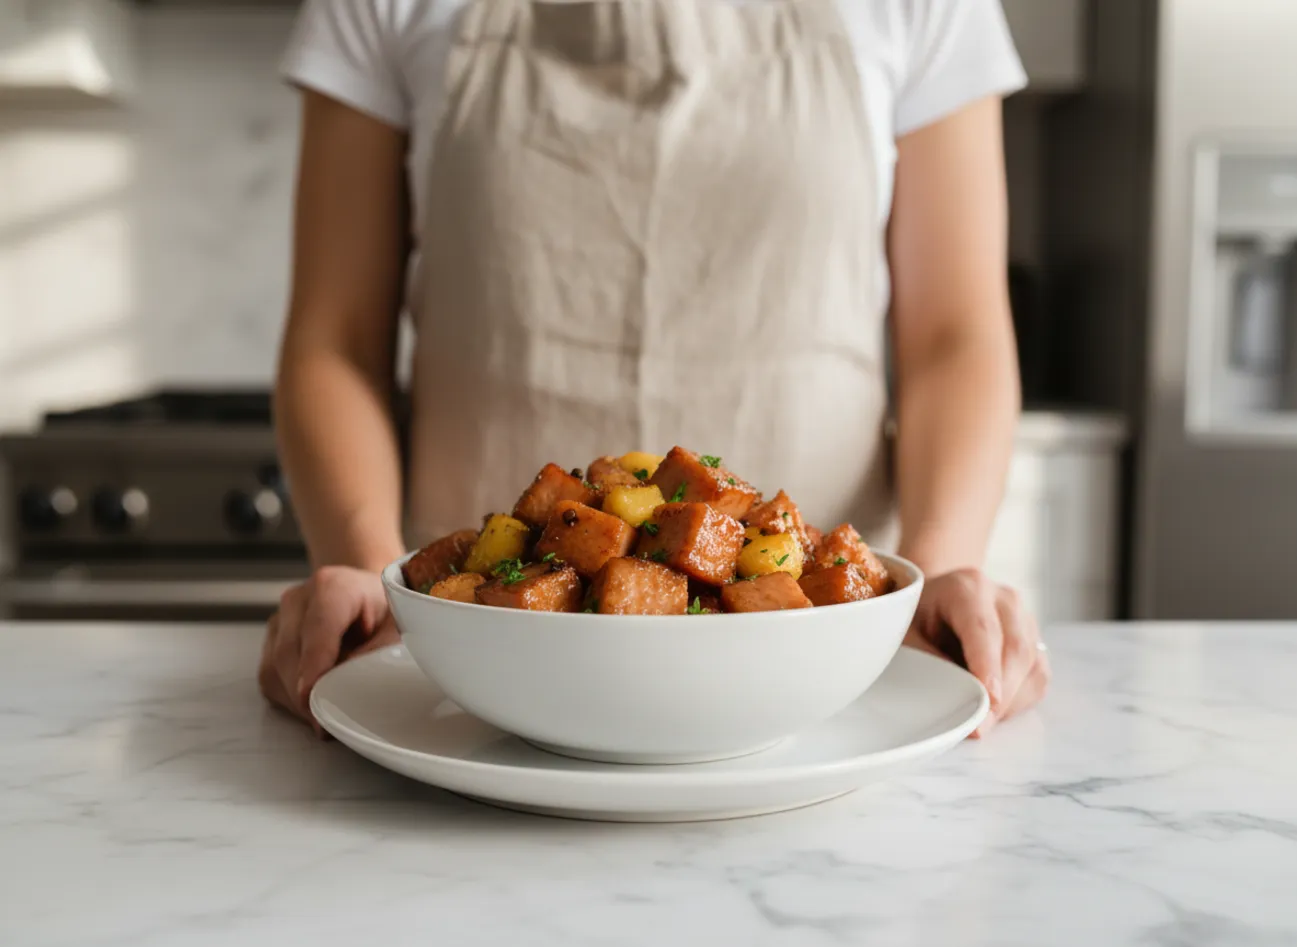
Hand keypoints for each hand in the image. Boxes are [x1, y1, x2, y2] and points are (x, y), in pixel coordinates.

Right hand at [258, 566, 398, 733]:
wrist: (365, 597)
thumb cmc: (383, 609)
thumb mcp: (398, 625)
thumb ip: (382, 652)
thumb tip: (363, 689)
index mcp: (333, 586)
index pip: (318, 626)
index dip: (315, 662)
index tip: (313, 692)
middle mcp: (299, 600)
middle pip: (290, 653)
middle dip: (306, 693)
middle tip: (328, 724)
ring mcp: (280, 621)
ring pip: (275, 670)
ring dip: (298, 701)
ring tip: (328, 717)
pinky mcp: (271, 644)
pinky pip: (272, 679)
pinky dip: (291, 701)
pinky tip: (316, 705)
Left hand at [904, 568, 1049, 737]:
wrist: (941, 600)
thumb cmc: (921, 617)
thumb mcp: (907, 631)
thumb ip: (925, 658)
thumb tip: (945, 698)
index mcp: (968, 587)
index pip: (983, 628)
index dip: (987, 665)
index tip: (988, 698)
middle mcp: (1005, 599)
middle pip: (1015, 648)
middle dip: (1001, 693)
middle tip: (981, 725)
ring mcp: (1026, 620)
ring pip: (1031, 665)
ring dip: (1010, 700)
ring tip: (983, 721)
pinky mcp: (1036, 643)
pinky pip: (1037, 677)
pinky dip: (1019, 700)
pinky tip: (996, 710)